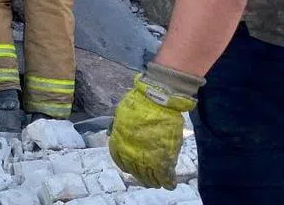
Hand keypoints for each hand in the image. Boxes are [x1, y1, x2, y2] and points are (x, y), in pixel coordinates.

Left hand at [109, 62, 202, 188]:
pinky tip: (170, 184)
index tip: (131, 168)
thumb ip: (118, 126)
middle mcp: (131, 152)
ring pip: (149, 176)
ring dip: (154, 181)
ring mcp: (147, 156)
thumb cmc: (138, 102)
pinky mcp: (163, 157)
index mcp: (119, 141)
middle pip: (135, 171)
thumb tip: (113, 132)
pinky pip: (165, 175)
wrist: (156, 99)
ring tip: (158, 183)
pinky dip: (168, 181)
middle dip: (141, 177)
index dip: (127, 165)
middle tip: (147, 180)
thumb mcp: (121, 114)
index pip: (120, 160)